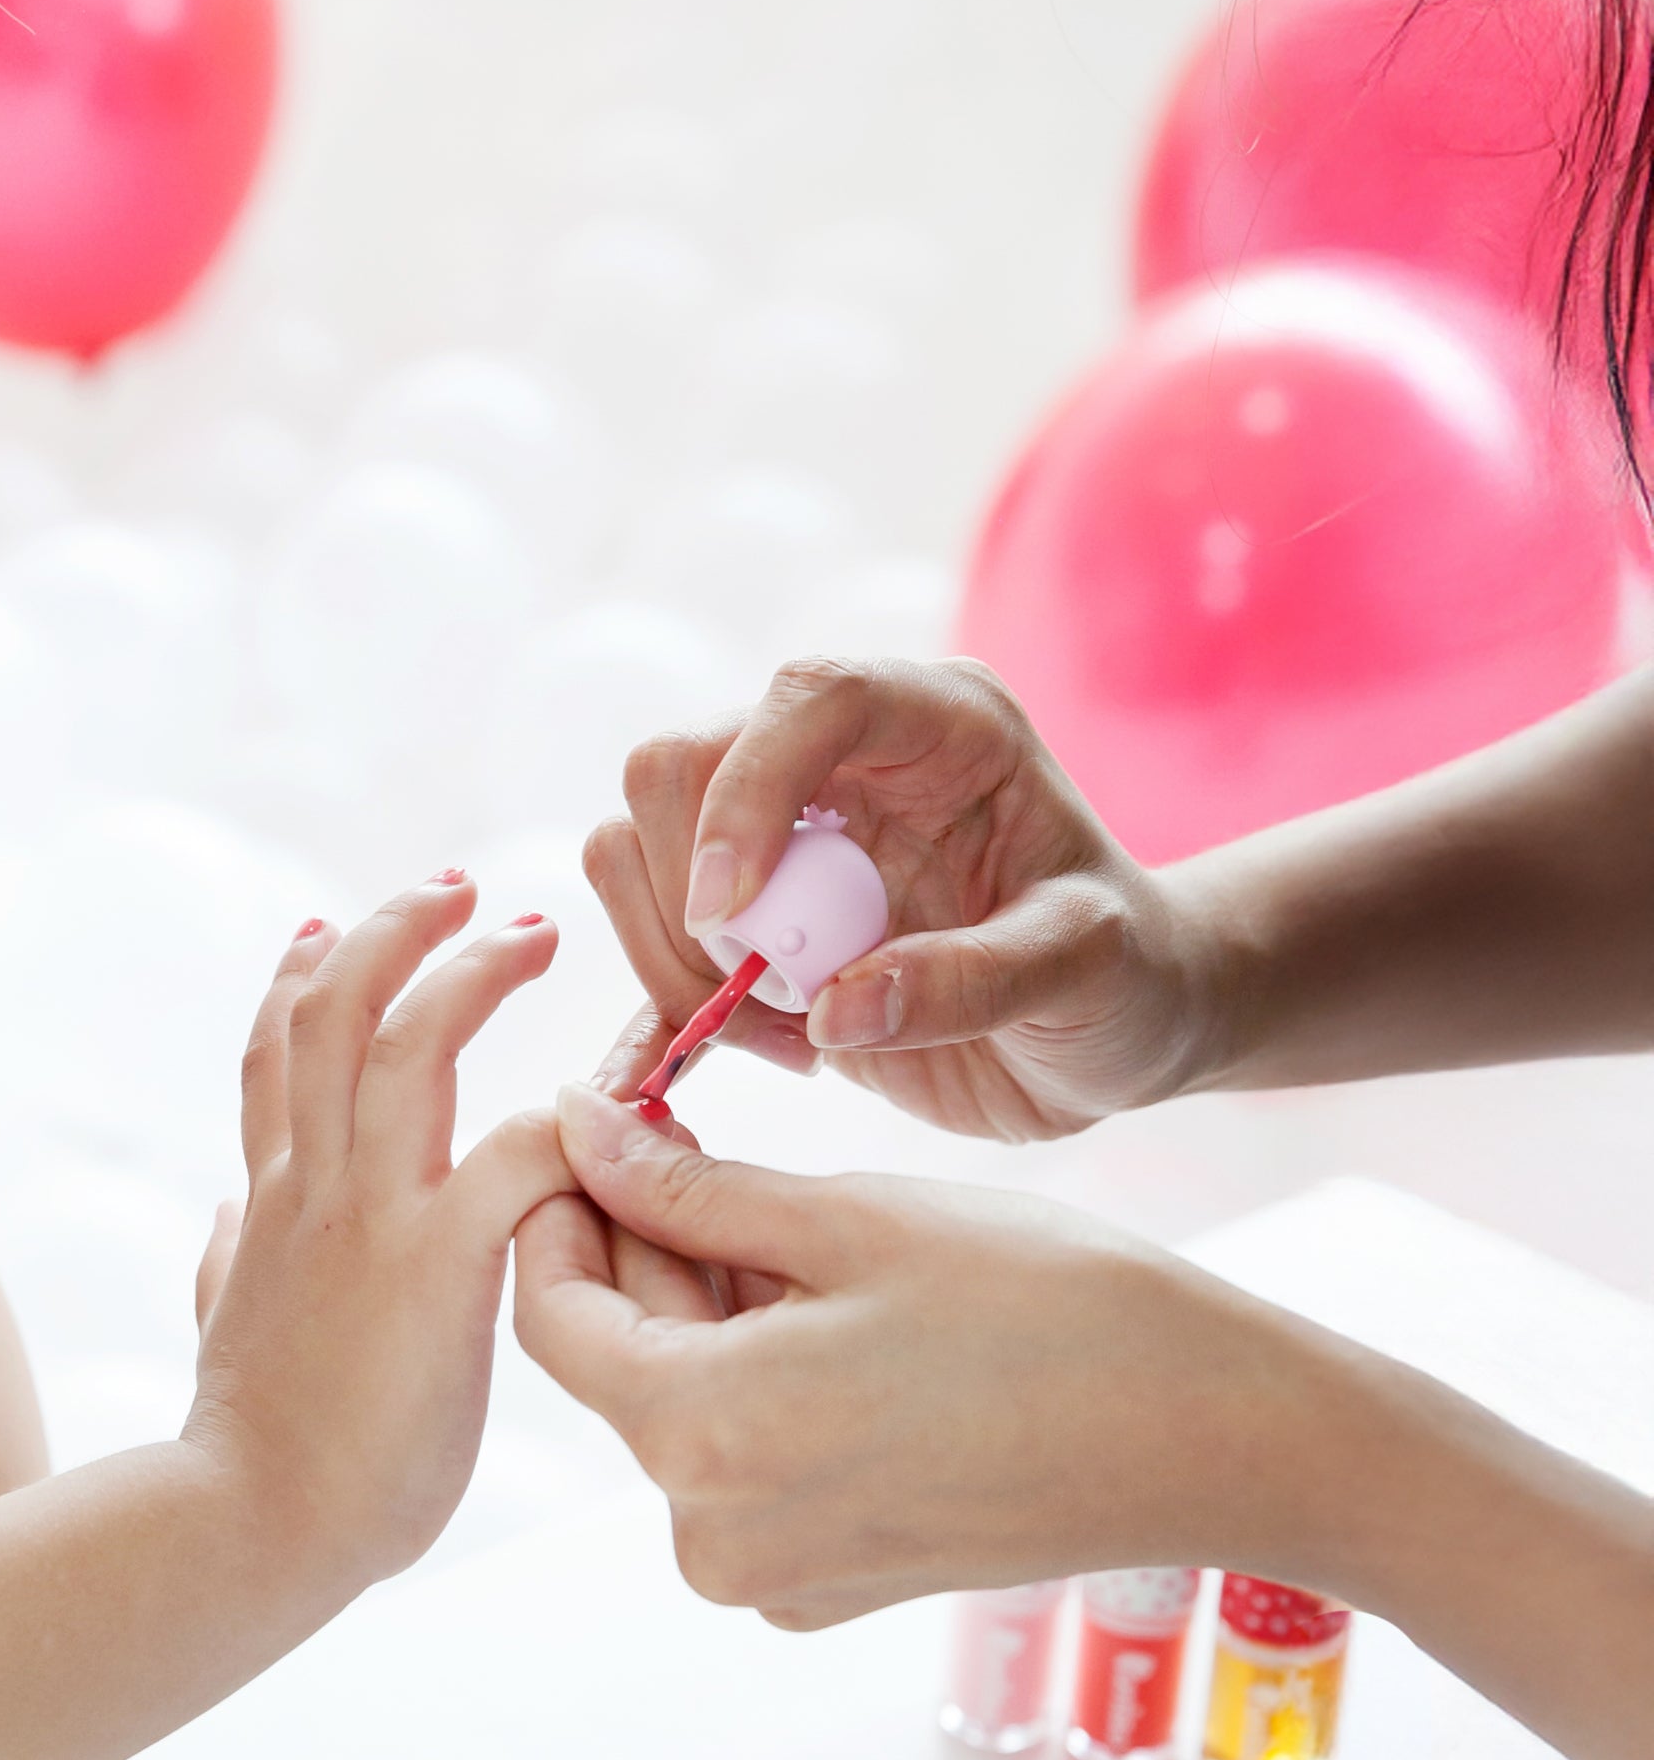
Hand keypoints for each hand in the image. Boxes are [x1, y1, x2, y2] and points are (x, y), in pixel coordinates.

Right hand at [185, 877, 572, 1589]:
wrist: (248, 1526)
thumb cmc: (249, 1451)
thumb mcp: (222, 1328)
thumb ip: (225, 1262)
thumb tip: (221, 1221)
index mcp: (268, 1199)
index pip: (275, 1051)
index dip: (300, 976)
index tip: (330, 924)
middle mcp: (311, 1186)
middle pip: (333, 1010)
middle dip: (393, 932)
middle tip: (456, 887)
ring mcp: (366, 1217)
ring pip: (405, 1044)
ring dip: (468, 974)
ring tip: (532, 933)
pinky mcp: (432, 1268)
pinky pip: (509, 1159)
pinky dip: (559, 1129)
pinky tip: (600, 1116)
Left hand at [512, 1085, 1310, 1623]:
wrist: (1222, 1439)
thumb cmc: (1056, 1312)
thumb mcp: (851, 1222)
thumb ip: (687, 1189)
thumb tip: (575, 1132)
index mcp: (704, 1439)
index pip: (551, 1314)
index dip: (555, 1208)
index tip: (590, 1127)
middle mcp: (713, 1536)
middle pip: (617, 1360)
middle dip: (643, 1246)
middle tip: (696, 1134)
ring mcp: (771, 1577)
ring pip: (683, 1406)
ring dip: (707, 1308)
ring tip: (799, 1223)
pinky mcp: (827, 1587)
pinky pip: (746, 1462)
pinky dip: (761, 1377)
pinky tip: (841, 1310)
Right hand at [584, 656, 1216, 1140]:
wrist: (1113, 1027)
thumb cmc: (1125, 978)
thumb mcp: (1088, 974)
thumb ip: (976, 980)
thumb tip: (833, 1010)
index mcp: (937, 725)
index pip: (805, 699)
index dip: (747, 792)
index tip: (733, 916)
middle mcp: (838, 758)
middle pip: (677, 767)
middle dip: (690, 897)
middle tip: (772, 1000)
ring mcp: (778, 834)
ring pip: (633, 848)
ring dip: (673, 960)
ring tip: (786, 1036)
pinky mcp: (745, 916)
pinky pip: (642, 936)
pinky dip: (654, 1008)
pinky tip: (720, 1060)